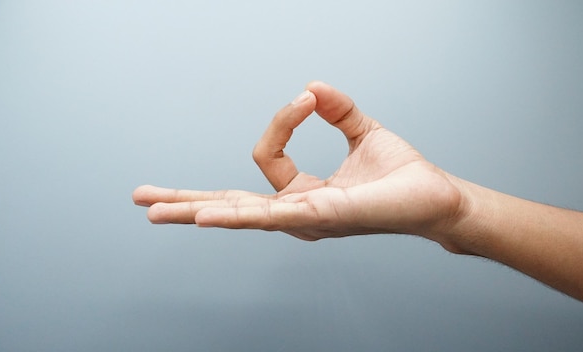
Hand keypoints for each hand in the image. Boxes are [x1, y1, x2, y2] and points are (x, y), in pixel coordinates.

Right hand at [133, 81, 465, 245]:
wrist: (437, 197)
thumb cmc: (402, 175)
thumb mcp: (363, 132)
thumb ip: (337, 110)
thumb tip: (312, 86)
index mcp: (302, 193)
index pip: (266, 159)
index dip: (283, 120)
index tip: (310, 97)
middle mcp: (297, 212)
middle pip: (229, 206)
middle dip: (186, 203)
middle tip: (145, 200)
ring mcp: (305, 220)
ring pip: (239, 215)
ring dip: (193, 212)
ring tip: (154, 212)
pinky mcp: (321, 218)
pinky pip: (270, 216)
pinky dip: (236, 216)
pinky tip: (205, 217)